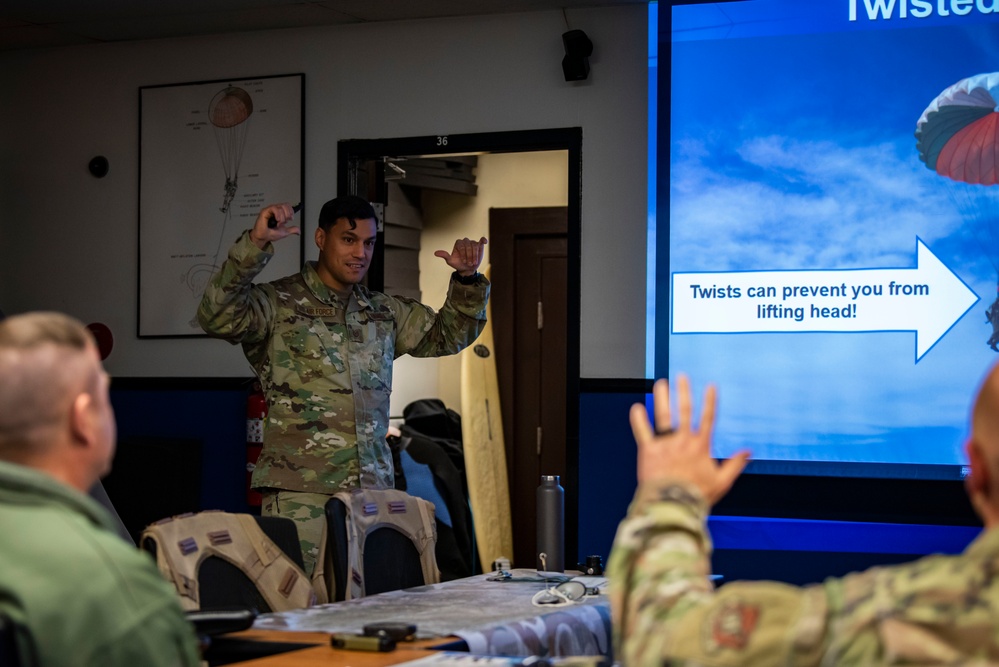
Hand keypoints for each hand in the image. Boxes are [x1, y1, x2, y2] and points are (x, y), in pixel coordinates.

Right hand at [248, 203, 300, 248]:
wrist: (263, 238)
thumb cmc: (270, 234)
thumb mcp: (284, 232)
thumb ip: (292, 230)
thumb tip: (299, 231)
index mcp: (279, 213)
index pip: (287, 206)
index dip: (291, 211)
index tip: (291, 219)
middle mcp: (274, 210)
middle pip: (285, 205)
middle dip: (288, 214)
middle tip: (285, 222)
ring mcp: (270, 210)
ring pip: (281, 206)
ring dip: (283, 217)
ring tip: (279, 223)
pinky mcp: (265, 211)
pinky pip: (274, 208)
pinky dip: (278, 214)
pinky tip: (277, 220)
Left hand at [434, 237, 486, 275]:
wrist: (467, 269)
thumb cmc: (458, 264)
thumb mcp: (450, 261)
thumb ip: (445, 256)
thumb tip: (435, 253)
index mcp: (458, 244)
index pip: (461, 245)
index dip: (463, 253)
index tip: (463, 261)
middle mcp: (465, 242)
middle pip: (468, 245)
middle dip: (469, 255)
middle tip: (469, 263)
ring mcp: (472, 243)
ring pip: (475, 246)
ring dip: (475, 255)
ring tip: (473, 263)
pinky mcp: (479, 245)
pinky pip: (481, 240)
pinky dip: (483, 240)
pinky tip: (484, 242)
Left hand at [630, 374, 749, 505]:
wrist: (673, 505)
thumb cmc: (697, 496)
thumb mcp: (722, 481)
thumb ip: (734, 464)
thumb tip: (748, 452)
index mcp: (701, 446)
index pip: (708, 419)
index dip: (709, 402)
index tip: (710, 386)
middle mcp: (683, 441)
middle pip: (684, 411)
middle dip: (683, 392)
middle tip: (681, 376)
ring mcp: (665, 444)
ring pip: (663, 416)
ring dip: (662, 398)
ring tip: (660, 384)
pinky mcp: (649, 451)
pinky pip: (642, 432)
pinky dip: (638, 420)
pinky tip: (636, 407)